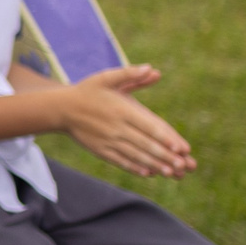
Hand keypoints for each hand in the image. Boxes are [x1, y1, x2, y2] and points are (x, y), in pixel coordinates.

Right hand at [56, 65, 194, 177]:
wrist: (61, 109)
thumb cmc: (88, 90)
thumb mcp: (107, 77)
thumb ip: (130, 74)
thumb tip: (153, 70)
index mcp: (122, 110)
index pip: (149, 126)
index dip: (166, 138)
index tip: (182, 148)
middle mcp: (117, 128)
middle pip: (146, 144)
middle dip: (166, 156)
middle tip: (184, 166)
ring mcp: (108, 141)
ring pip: (136, 155)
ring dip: (155, 165)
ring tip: (172, 173)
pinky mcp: (101, 151)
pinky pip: (120, 161)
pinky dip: (135, 168)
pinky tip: (148, 174)